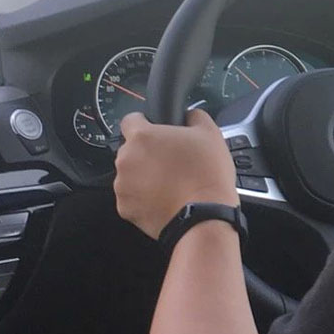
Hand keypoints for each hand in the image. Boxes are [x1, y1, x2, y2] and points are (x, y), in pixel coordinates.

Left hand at [114, 109, 238, 239]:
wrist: (204, 218)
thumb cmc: (207, 175)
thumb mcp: (210, 134)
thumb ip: (194, 116)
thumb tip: (189, 115)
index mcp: (142, 137)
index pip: (130, 120)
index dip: (145, 124)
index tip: (156, 132)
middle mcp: (126, 159)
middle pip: (131, 150)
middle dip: (147, 154)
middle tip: (171, 162)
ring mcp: (122, 186)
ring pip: (130, 175)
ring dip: (145, 176)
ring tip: (171, 184)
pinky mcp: (125, 208)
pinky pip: (132, 198)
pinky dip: (144, 198)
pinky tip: (165, 199)